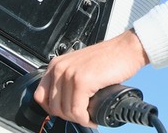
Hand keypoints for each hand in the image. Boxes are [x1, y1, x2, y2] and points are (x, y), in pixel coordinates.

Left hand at [33, 29, 149, 126]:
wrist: (127, 49)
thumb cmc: (109, 58)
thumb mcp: (80, 67)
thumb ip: (68, 80)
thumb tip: (64, 104)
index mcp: (56, 65)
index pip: (40, 96)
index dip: (53, 109)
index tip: (66, 112)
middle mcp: (60, 68)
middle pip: (53, 107)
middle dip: (68, 116)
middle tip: (82, 116)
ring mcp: (70, 74)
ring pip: (65, 111)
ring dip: (79, 119)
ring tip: (89, 117)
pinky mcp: (82, 81)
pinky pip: (78, 111)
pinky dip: (86, 119)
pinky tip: (93, 117)